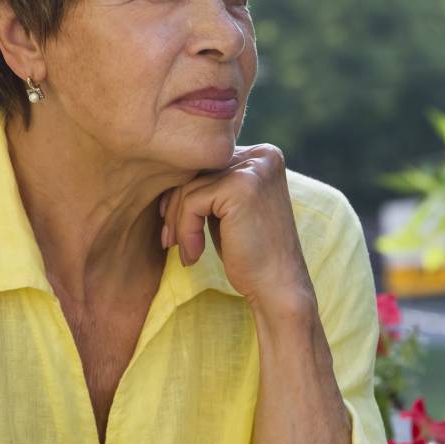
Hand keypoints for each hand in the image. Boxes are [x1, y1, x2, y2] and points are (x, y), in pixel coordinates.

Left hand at [158, 145, 313, 313]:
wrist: (278, 288)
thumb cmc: (250, 254)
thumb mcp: (230, 210)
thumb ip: (211, 185)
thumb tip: (166, 171)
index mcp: (263, 156)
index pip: (207, 163)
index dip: (183, 194)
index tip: (172, 226)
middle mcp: (262, 156)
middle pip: (196, 171)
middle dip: (175, 207)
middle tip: (168, 240)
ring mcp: (254, 169)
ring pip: (189, 187)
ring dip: (178, 224)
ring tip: (186, 253)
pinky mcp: (241, 187)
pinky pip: (192, 202)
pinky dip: (185, 231)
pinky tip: (193, 255)